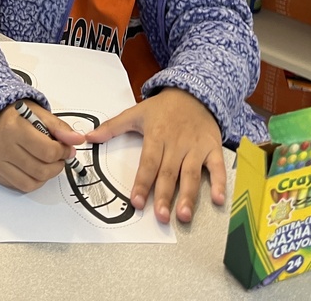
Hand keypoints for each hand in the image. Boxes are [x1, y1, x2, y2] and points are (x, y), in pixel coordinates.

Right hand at [0, 101, 85, 192]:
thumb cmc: (12, 115)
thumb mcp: (37, 112)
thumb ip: (58, 127)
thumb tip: (76, 140)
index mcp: (14, 128)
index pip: (47, 151)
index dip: (63, 152)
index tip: (67, 148)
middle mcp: (2, 146)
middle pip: (41, 170)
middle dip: (58, 165)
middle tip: (60, 157)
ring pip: (32, 182)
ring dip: (47, 175)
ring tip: (47, 162)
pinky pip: (21, 186)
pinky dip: (33, 181)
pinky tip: (34, 168)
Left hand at [85, 88, 224, 223]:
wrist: (195, 92)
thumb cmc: (164, 107)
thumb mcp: (136, 112)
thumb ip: (112, 127)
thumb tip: (89, 137)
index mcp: (157, 135)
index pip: (148, 163)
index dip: (142, 183)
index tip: (136, 201)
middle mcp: (177, 143)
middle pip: (169, 173)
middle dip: (164, 196)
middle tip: (160, 217)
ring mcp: (196, 147)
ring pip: (192, 174)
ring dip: (189, 196)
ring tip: (184, 215)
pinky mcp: (213, 148)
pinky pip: (218, 167)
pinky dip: (220, 183)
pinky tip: (219, 200)